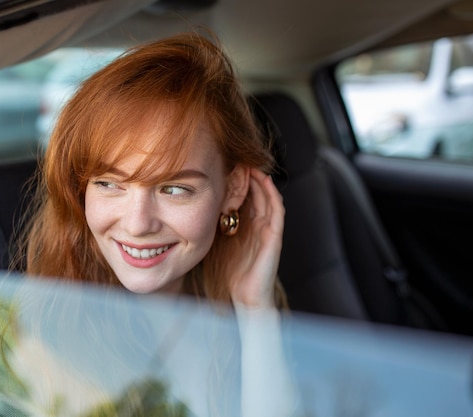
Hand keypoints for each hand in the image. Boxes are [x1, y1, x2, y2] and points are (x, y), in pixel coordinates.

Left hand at [228, 168, 284, 308]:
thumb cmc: (231, 274)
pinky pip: (276, 211)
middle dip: (248, 176)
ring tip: (251, 163)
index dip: (237, 181)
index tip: (225, 165)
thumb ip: (214, 226)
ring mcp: (268, 230)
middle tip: (238, 157)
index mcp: (245, 227)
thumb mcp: (218, 244)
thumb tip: (196, 208)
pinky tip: (265, 181)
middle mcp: (258, 225)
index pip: (243, 197)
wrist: (246, 298)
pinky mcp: (274, 237)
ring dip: (260, 180)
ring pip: (267, 197)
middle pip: (256, 193)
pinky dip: (272, 194)